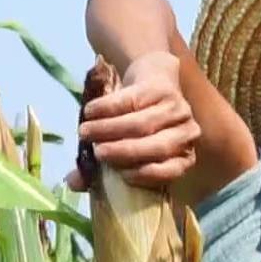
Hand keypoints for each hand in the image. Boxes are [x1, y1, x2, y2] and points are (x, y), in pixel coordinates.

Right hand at [71, 50, 200, 191]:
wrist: (150, 78)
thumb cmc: (136, 126)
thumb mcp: (125, 150)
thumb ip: (102, 171)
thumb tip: (73, 183)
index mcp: (185, 157)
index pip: (170, 171)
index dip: (145, 175)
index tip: (119, 175)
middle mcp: (187, 134)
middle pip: (155, 147)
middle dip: (123, 152)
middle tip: (96, 153)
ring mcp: (178, 108)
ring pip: (141, 124)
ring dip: (108, 129)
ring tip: (85, 132)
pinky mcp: (160, 87)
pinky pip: (129, 100)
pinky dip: (105, 108)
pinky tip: (89, 113)